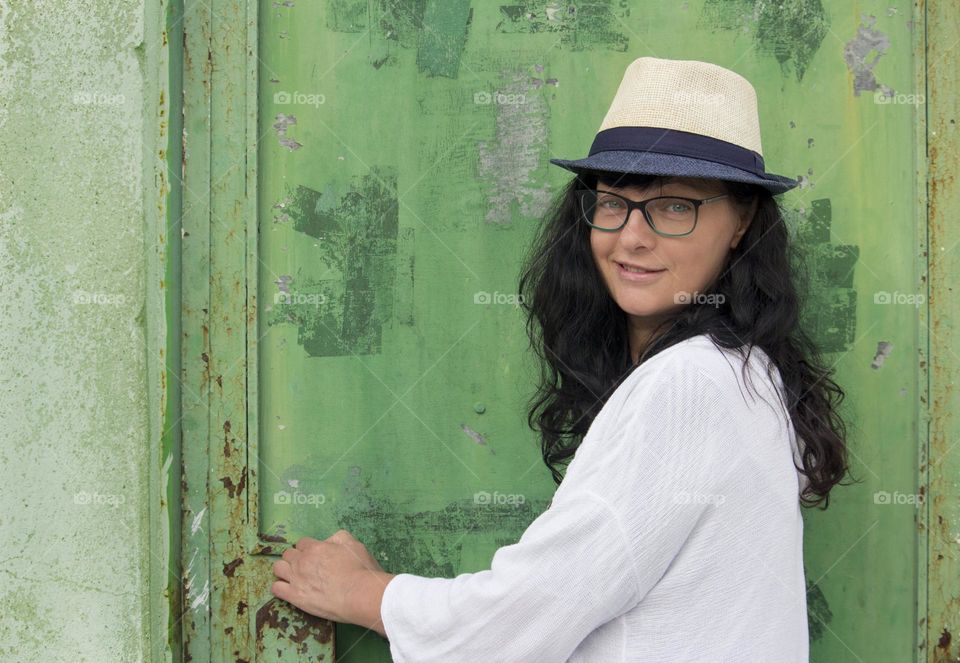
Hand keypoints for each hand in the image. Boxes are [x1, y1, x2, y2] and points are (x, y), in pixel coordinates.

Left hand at [271, 529, 395, 636]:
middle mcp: (302, 561)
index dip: (308, 548)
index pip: (302, 542)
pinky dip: (280, 588)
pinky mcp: (294, 596)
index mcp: (316, 547)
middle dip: (295, 558)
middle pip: (288, 554)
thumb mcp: (354, 545)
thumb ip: (339, 538)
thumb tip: (330, 540)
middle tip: (305, 567)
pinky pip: (276, 588)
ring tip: (294, 577)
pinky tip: (289, 590)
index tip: (314, 556)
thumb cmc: (360, 570)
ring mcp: (296, 579)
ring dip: (284, 570)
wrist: (359, 594)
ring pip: (278, 568)